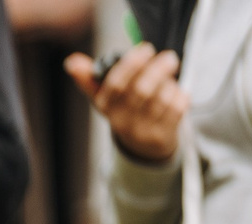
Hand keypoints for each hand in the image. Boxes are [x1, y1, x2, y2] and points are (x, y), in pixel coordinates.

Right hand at [67, 43, 186, 163]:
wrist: (143, 146)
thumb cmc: (125, 111)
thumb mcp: (105, 97)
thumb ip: (90, 78)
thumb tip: (71, 61)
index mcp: (106, 107)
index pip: (115, 85)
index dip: (132, 64)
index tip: (145, 49)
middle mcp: (122, 121)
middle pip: (141, 90)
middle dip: (158, 69)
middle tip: (168, 57)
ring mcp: (142, 130)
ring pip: (161, 98)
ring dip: (170, 83)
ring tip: (170, 77)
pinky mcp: (163, 135)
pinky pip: (176, 108)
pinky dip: (180, 95)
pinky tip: (175, 94)